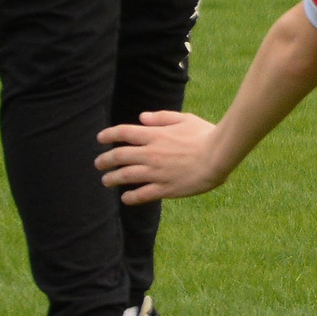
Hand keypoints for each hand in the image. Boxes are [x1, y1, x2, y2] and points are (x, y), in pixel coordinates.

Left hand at [97, 111, 229, 202]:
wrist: (218, 156)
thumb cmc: (205, 134)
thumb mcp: (184, 118)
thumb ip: (162, 117)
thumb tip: (141, 117)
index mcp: (155, 135)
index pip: (124, 132)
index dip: (108, 135)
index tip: (100, 139)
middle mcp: (151, 153)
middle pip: (119, 156)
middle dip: (105, 160)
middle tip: (98, 164)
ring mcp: (156, 172)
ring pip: (126, 176)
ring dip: (112, 178)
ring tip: (105, 181)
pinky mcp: (165, 188)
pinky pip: (142, 194)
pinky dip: (130, 197)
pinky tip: (125, 198)